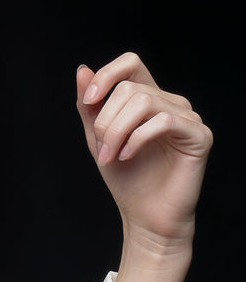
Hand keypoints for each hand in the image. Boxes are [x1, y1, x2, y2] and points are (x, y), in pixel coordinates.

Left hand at [76, 53, 212, 247]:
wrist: (146, 218)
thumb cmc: (126, 180)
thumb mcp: (98, 139)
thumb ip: (90, 107)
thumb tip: (82, 70)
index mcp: (148, 99)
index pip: (130, 63)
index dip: (106, 75)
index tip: (87, 102)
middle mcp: (171, 103)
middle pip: (130, 88)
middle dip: (106, 120)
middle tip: (101, 151)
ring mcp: (187, 118)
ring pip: (144, 102)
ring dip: (117, 132)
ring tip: (111, 157)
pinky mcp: (199, 135)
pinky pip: (163, 121)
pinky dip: (137, 138)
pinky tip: (128, 156)